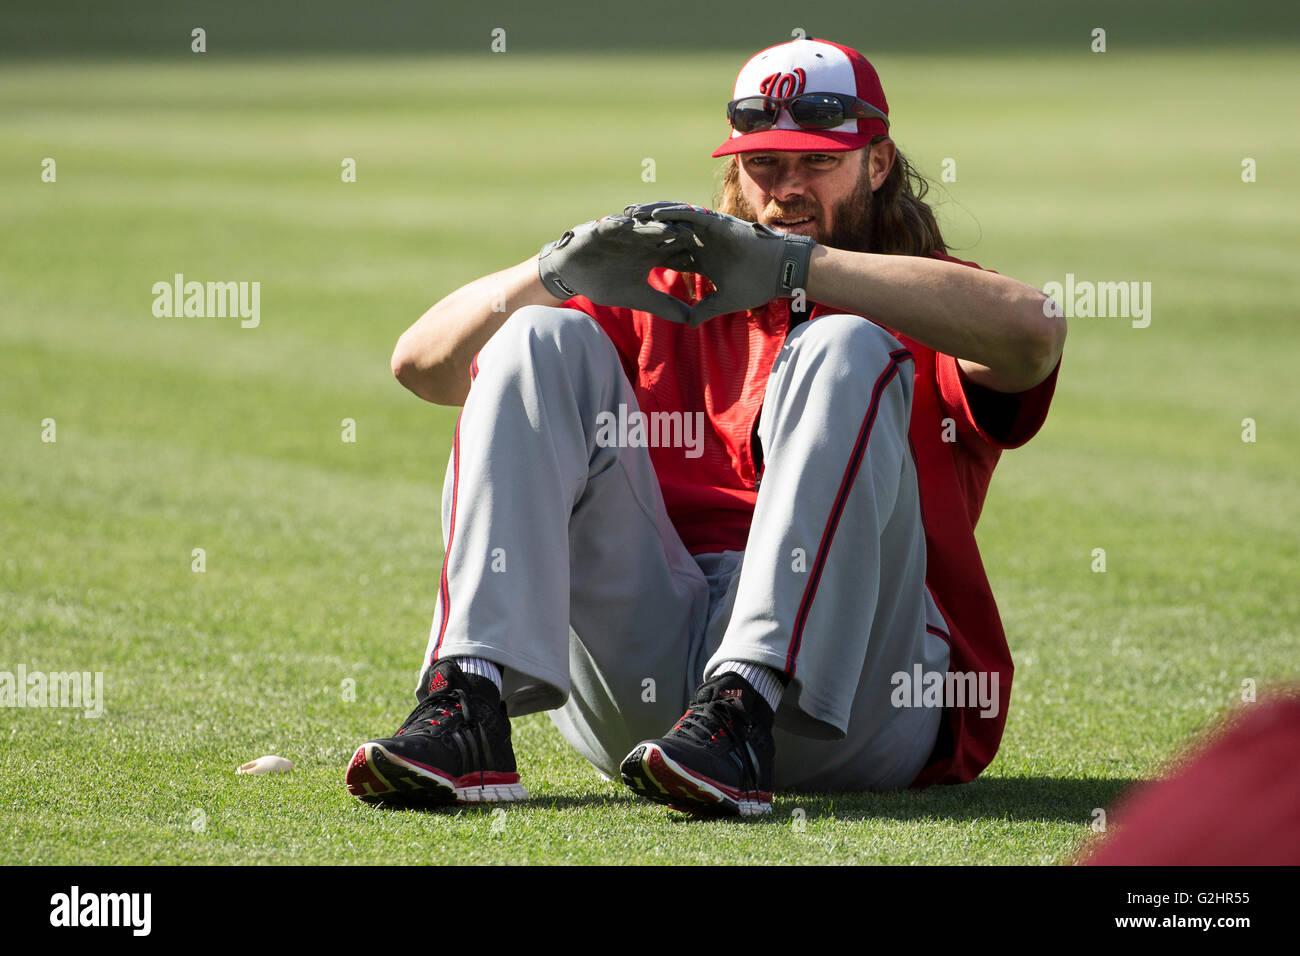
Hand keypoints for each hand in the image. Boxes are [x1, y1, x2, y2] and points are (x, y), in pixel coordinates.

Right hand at [537, 214, 698, 323]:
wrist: (572, 272)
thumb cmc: (604, 282)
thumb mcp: (638, 297)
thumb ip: (664, 305)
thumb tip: (692, 320)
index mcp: (653, 253)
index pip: (679, 251)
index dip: (697, 255)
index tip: (720, 260)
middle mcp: (642, 238)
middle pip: (668, 234)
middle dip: (685, 234)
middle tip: (704, 237)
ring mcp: (624, 231)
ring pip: (645, 226)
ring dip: (657, 226)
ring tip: (671, 228)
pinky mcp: (604, 227)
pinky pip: (614, 223)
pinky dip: (621, 223)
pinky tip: (629, 224)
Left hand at [623, 202, 814, 325]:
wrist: (781, 271)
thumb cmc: (758, 285)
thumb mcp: (724, 302)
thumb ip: (705, 310)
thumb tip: (689, 324)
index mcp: (701, 258)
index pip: (668, 253)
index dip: (647, 253)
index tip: (625, 256)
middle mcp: (701, 240)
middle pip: (664, 231)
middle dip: (641, 230)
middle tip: (615, 228)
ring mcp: (708, 230)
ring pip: (672, 218)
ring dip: (650, 215)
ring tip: (626, 214)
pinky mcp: (716, 222)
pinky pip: (689, 215)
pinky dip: (670, 212)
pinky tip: (651, 212)